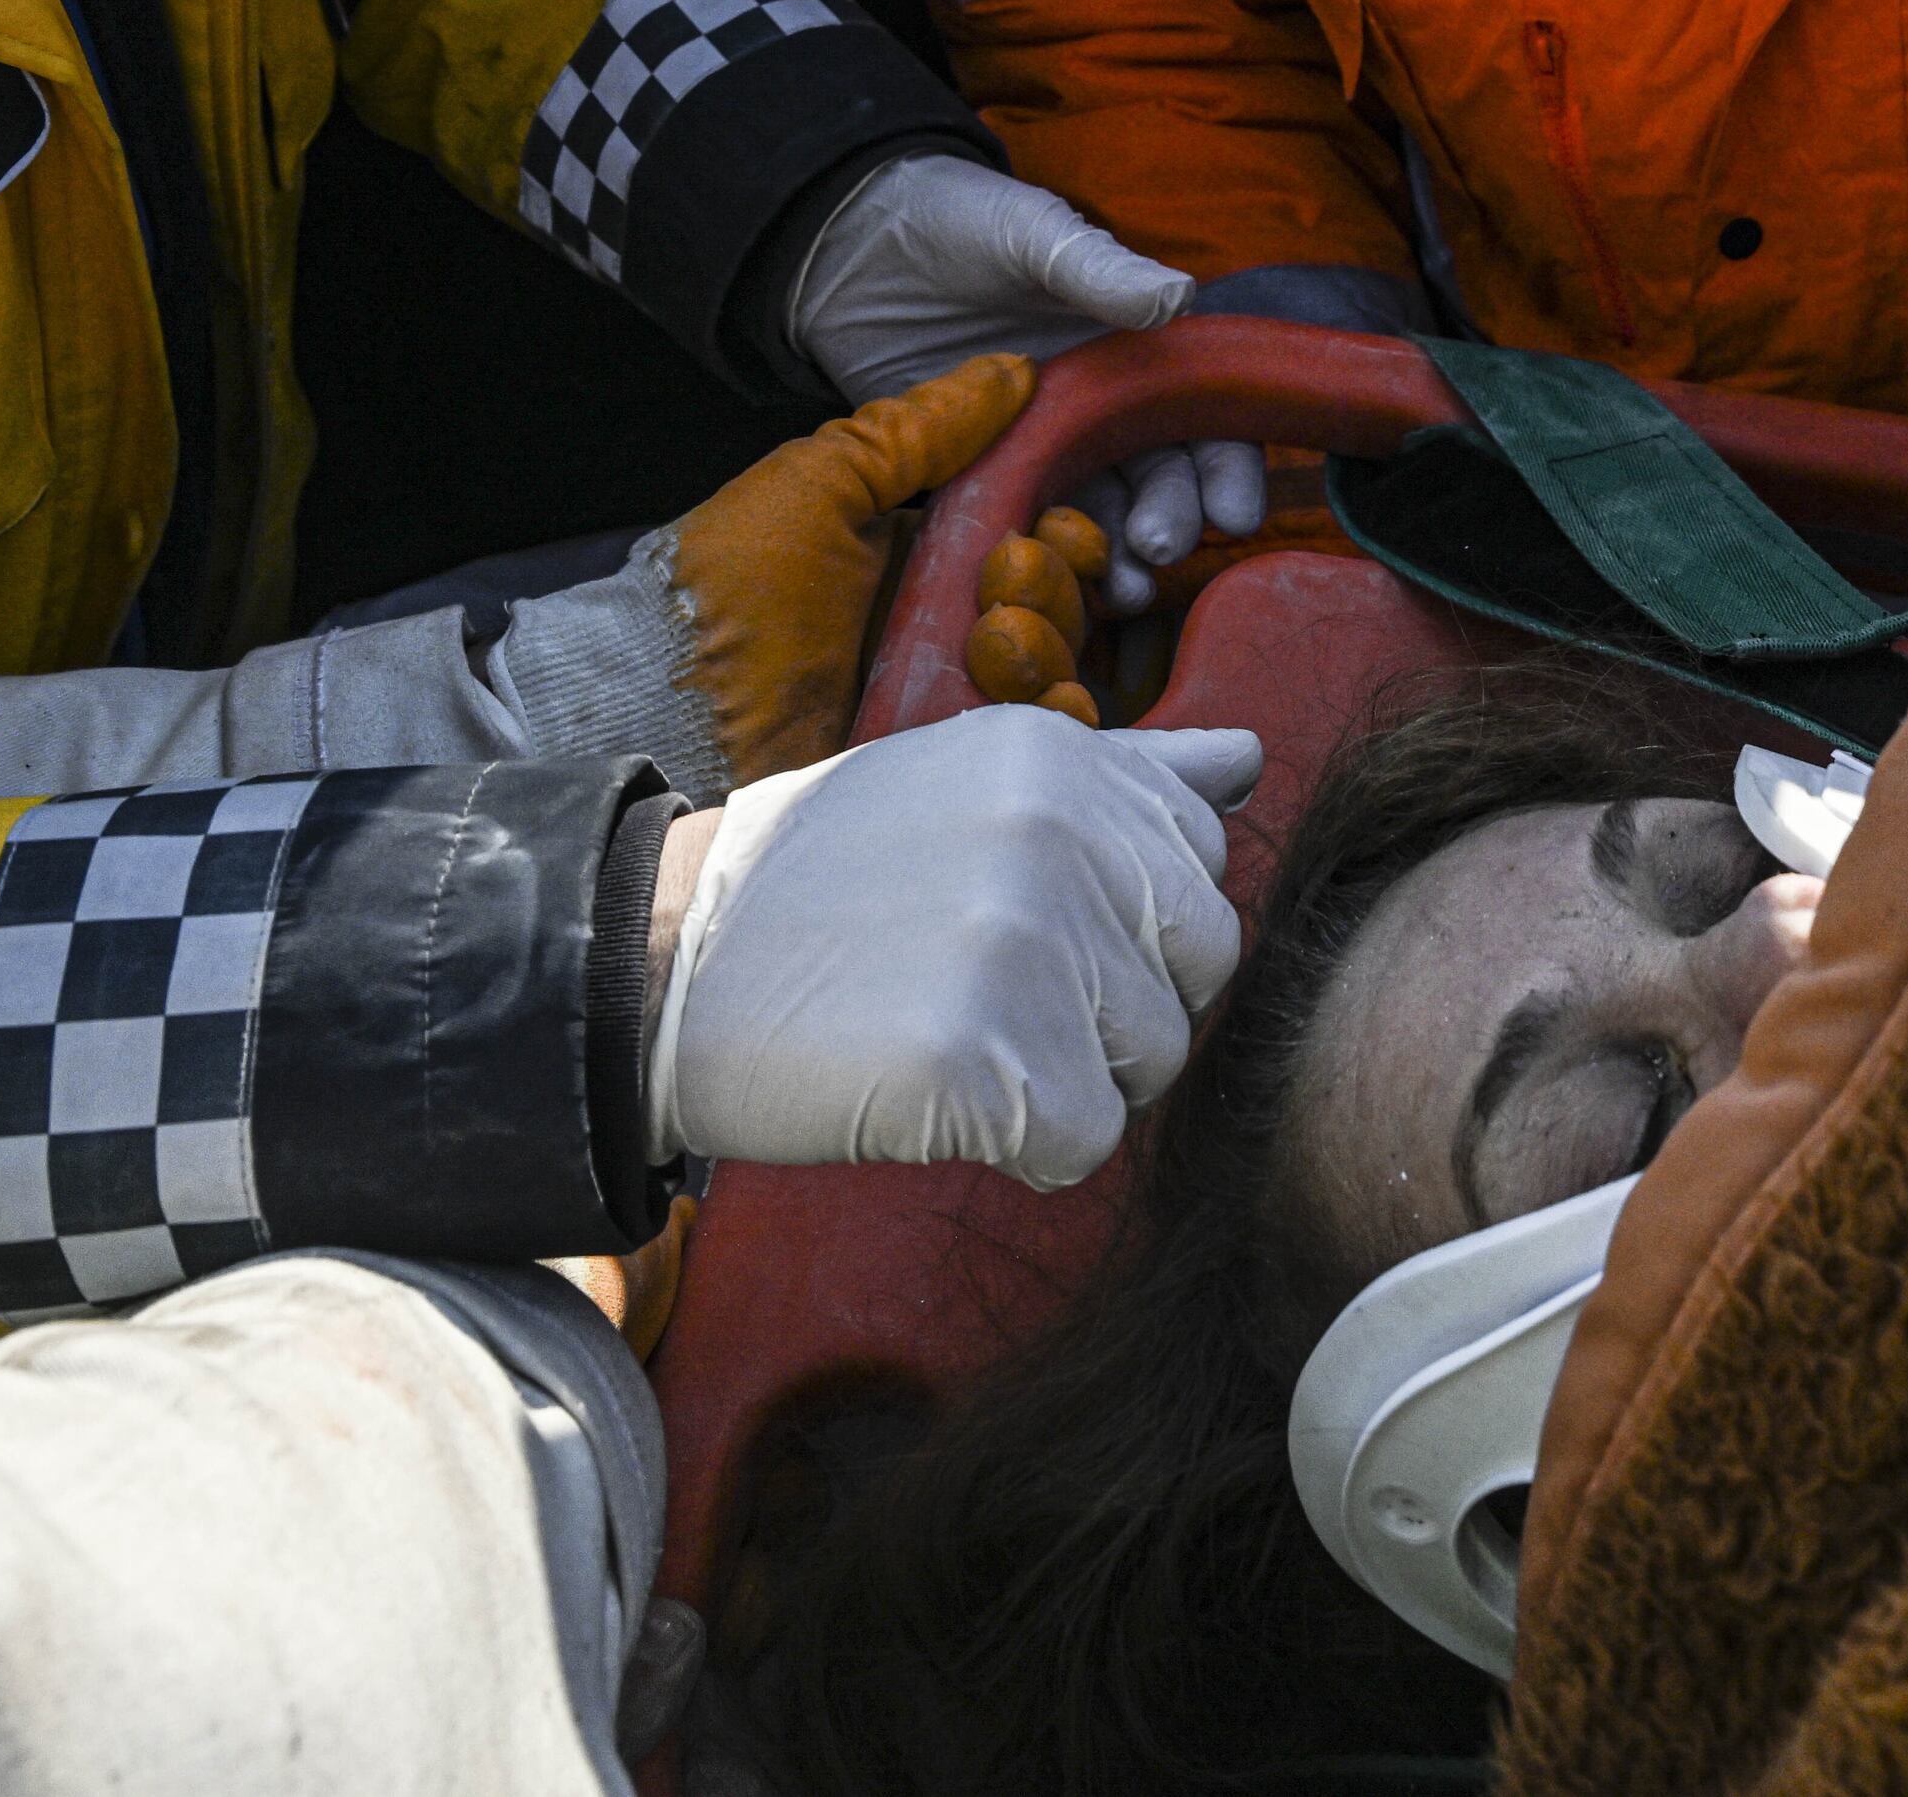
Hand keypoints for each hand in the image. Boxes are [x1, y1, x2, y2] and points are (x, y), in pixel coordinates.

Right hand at [644, 707, 1262, 1182]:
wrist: (659, 964)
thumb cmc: (830, 886)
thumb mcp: (974, 784)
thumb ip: (1125, 777)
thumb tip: (1248, 761)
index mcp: (1062, 761)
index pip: (1203, 867)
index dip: (1127, 925)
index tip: (1021, 928)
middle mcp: (1056, 835)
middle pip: (1199, 969)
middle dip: (1120, 1005)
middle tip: (994, 996)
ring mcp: (1020, 944)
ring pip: (1153, 1061)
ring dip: (1071, 1078)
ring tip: (955, 1036)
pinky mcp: (981, 1059)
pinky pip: (1086, 1142)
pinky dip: (1024, 1146)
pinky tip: (936, 1095)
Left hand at [662, 357, 1036, 779]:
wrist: (672, 704)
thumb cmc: (735, 585)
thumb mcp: (824, 480)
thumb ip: (923, 427)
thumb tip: (1017, 369)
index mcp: (928, 557)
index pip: (1042, 541)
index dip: (1070, 535)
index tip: (1056, 526)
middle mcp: (950, 629)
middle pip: (1064, 607)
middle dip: (1055, 587)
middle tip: (1000, 584)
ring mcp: (951, 702)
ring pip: (1059, 673)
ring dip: (1051, 646)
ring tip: (991, 642)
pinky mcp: (945, 766)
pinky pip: (1033, 747)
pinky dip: (1058, 722)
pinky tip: (1047, 703)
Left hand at [786, 154, 1257, 612]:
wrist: (850, 247)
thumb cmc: (958, 221)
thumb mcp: (1032, 236)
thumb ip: (1100, 271)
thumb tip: (1180, 297)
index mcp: (1133, 347)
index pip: (1202, 415)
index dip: (1226, 465)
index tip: (1233, 510)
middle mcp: (1100, 405)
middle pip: (1160, 477)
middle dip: (1172, 518)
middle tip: (1158, 548)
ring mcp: (1043, 444)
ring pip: (1101, 513)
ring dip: (1119, 556)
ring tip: (1121, 590)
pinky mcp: (984, 470)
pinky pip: (1025, 522)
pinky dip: (1047, 556)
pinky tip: (1056, 586)